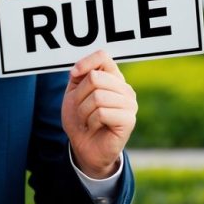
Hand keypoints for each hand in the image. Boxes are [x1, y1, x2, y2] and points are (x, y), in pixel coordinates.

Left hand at [61, 50, 136, 178]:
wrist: (84, 146)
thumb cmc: (80, 118)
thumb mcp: (74, 93)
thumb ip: (79, 76)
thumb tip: (79, 68)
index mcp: (113, 78)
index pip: (103, 57)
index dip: (85, 63)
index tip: (74, 74)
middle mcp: (125, 89)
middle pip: (95, 78)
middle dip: (80, 95)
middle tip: (82, 109)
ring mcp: (129, 104)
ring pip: (97, 96)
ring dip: (84, 111)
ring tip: (88, 119)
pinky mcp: (129, 120)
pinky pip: (102, 112)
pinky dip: (91, 121)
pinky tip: (95, 126)